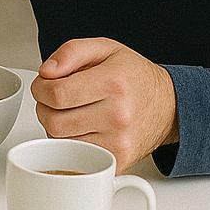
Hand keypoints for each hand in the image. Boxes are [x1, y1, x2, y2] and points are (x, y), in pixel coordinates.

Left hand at [29, 38, 178, 172]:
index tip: (43, 85)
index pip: (57, 93)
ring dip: (55, 127)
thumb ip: (71, 52)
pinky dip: (70, 144)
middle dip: (44, 108)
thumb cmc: (134, 77)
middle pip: (54, 121)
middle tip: (53, 100)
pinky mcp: (117, 161)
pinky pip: (76, 157)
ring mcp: (118, 142)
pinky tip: (80, 129)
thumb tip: (46, 72)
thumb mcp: (105, 49)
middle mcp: (118, 115)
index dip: (40, 88)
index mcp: (113, 82)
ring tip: (69, 113)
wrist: (168, 106)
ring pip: (61, 141)